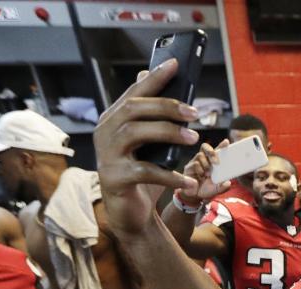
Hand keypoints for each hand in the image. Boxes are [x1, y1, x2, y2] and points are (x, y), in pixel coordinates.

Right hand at [94, 58, 200, 236]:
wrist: (131, 213)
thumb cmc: (143, 173)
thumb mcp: (151, 144)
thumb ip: (153, 117)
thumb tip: (160, 81)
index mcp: (113, 120)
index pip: (134, 92)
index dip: (154, 77)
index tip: (176, 63)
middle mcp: (105, 133)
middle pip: (133, 109)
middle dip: (166, 106)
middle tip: (195, 112)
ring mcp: (107, 156)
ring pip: (136, 133)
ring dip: (168, 132)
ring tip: (194, 138)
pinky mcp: (114, 179)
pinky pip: (145, 171)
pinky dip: (169, 174)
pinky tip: (188, 180)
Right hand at [178, 140, 231, 203]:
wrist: (194, 196)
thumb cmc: (206, 189)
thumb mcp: (217, 189)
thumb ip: (223, 186)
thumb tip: (228, 183)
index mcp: (212, 162)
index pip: (217, 150)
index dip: (221, 145)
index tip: (226, 143)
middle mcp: (203, 160)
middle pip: (205, 147)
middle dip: (211, 152)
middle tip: (216, 162)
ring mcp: (195, 162)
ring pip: (200, 155)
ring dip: (206, 164)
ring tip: (207, 174)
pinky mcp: (188, 167)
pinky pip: (195, 164)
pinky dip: (200, 170)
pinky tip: (201, 176)